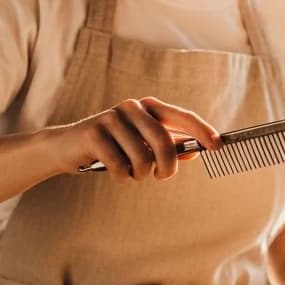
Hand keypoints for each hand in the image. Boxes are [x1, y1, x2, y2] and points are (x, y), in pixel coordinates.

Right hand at [48, 96, 220, 181]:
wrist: (67, 147)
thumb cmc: (112, 146)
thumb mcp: (141, 144)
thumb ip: (168, 145)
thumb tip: (196, 150)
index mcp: (148, 108)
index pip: (181, 116)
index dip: (201, 130)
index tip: (217, 145)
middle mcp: (132, 107)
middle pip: (164, 142)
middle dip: (166, 168)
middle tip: (160, 176)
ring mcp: (111, 118)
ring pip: (142, 159)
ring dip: (139, 175)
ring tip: (130, 173)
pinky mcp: (93, 133)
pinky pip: (119, 166)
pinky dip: (120, 177)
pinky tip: (113, 171)